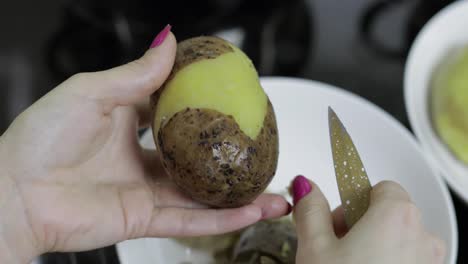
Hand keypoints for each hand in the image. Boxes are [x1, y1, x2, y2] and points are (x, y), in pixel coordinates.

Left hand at [0, 29, 288, 262]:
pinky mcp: (145, 218)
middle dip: (231, 155)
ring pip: (203, 193)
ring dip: (240, 194)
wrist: (13, 193)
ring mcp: (146, 190)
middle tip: (264, 149)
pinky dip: (222, 218)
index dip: (207, 106)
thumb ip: (137, 73)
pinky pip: (190, 219)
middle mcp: (143, 157)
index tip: (237, 100)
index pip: (178, 113)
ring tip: (274, 191)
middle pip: (198, 157)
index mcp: (130, 122)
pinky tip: (252, 210)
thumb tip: (169, 40)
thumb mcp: (92, 92)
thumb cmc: (40, 138)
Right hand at [291, 176, 445, 263]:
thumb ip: (311, 208)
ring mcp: (429, 263)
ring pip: (399, 241)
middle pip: (390, 214)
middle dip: (360, 227)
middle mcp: (422, 237)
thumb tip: (305, 184)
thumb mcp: (315, 246)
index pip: (380, 188)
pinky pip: (407, 261)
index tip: (336, 224)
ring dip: (374, 248)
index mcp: (396, 216)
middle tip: (336, 250)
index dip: (353, 202)